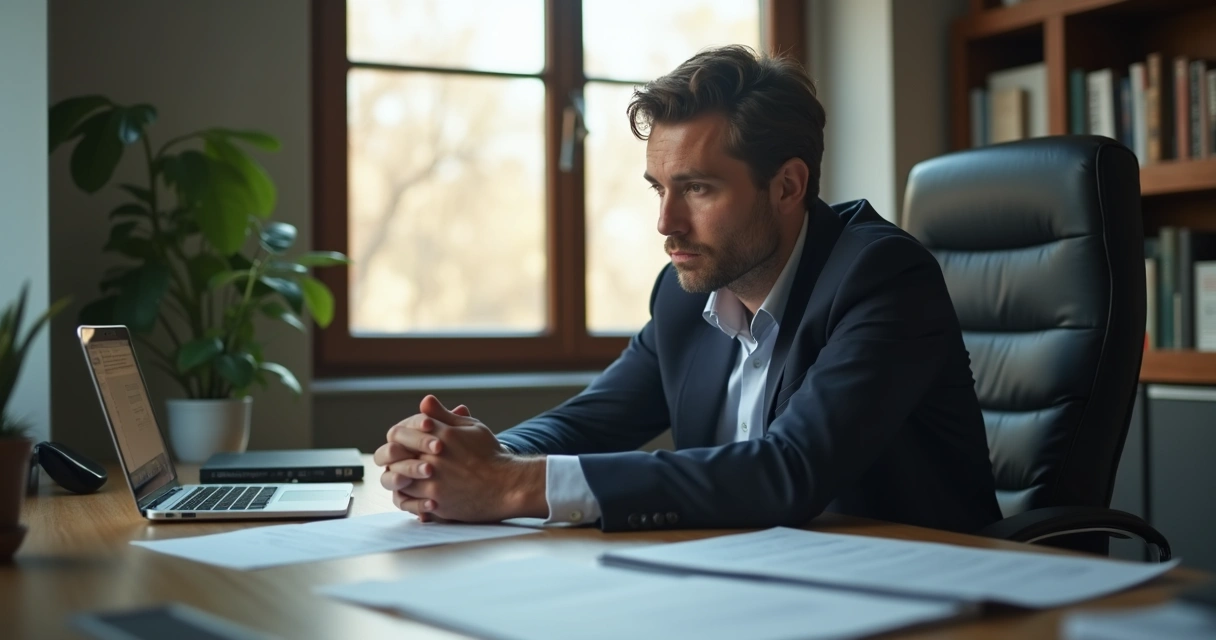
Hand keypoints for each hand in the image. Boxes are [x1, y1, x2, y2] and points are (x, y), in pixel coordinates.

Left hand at [379, 395, 546, 521]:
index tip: (403, 442)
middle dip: (394, 458)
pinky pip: (408, 501)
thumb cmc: (490, 454)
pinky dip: (406, 496)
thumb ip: (443, 416)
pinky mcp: (436, 503)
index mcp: (440, 436)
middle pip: (394, 456)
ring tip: (406, 476)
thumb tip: (424, 400)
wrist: (507, 485)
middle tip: (398, 460)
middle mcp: (433, 459)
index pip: (400, 433)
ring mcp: (433, 483)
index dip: (398, 437)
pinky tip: (414, 492)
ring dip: (398, 476)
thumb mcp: (470, 427)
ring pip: (397, 479)